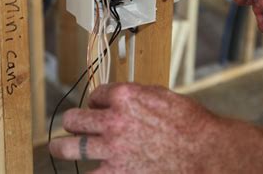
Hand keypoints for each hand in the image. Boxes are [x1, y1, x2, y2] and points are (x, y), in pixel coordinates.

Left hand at [49, 83, 232, 172]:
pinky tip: (85, 171)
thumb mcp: (163, 96)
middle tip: (72, 125)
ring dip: (62, 147)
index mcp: (125, 97)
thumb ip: (138, 96)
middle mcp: (113, 120)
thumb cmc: (190, 123)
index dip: (96, 101)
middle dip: (73, 121)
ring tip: (58, 148)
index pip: (96, 95)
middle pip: (76, 119)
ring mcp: (112, 149)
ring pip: (70, 147)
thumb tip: (125, 97)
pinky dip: (87, 173)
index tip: (98, 107)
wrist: (204, 152)